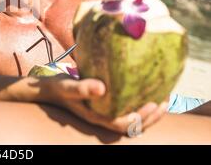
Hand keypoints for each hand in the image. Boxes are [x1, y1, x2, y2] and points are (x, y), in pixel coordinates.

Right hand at [43, 74, 168, 134]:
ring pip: (132, 120)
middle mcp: (103, 118)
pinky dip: (140, 104)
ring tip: (163, 99)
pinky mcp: (106, 106)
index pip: (123, 125)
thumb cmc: (58, 88)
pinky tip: (147, 92)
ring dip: (149, 114)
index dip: (140, 118)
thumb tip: (102, 88)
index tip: (152, 103)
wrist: (49, 90)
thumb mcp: (67, 86)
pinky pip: (127, 109)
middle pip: (132, 126)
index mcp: (95, 117)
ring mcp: (105, 114)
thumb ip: (82, 87)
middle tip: (164, 102)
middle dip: (150, 117)